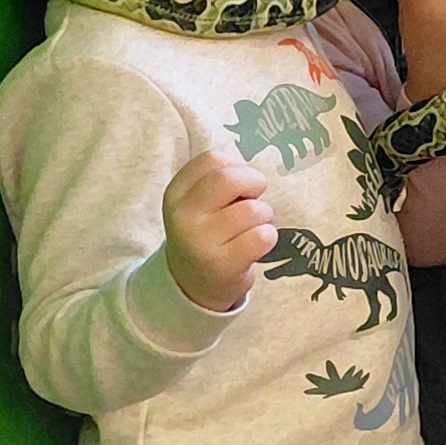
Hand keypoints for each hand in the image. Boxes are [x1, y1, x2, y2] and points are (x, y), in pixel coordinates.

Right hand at [161, 146, 277, 312]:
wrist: (193, 284)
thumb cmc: (206, 234)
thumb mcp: (198, 204)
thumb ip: (217, 180)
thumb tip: (249, 168)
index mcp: (176, 194)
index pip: (212, 160)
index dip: (237, 165)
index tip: (240, 181)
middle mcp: (184, 216)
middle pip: (230, 179)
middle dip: (255, 182)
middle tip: (255, 196)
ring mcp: (201, 241)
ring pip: (253, 210)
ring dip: (264, 215)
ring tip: (254, 226)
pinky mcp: (223, 264)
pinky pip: (263, 236)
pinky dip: (269, 236)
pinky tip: (257, 244)